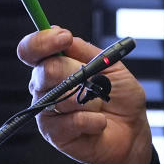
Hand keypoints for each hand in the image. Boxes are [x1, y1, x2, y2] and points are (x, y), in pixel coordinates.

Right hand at [17, 26, 152, 163]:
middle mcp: (45, 86)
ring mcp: (46, 110)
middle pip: (45, 71)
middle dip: (76, 72)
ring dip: (89, 99)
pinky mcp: (53, 133)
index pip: (32, 49)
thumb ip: (84, 50)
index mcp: (56, 64)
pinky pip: (70, 122)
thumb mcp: (110, 65)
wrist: (131, 130)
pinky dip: (93, 120)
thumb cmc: (120, 96)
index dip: (43, 41)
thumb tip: (57, 30)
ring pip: (59, 97)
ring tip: (102, 104)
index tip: (64, 37)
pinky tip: (100, 122)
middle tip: (95, 80)